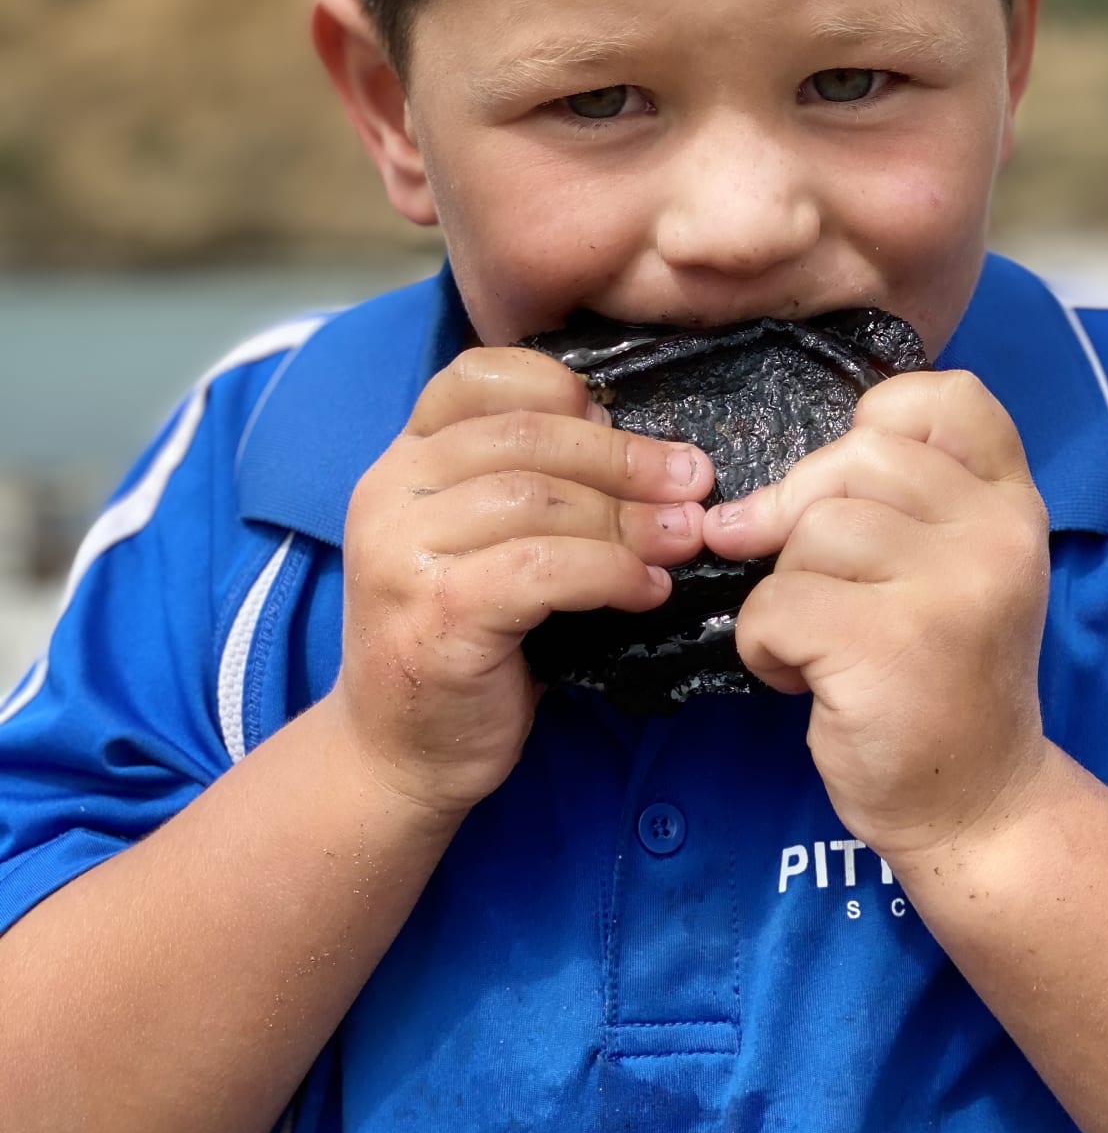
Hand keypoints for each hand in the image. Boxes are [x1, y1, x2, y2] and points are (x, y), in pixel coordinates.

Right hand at [330, 348, 712, 814]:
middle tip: (692, 482)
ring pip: (540, 500)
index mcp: (402, 461)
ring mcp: (404, 554)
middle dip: (624, 458)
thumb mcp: (480, 544)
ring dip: (629, 519)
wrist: (397, 754)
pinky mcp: (440, 614)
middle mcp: (390, 493)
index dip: (561, 387)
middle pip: (526, 438)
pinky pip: (546, 570)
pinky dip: (612, 572)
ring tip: (682, 539)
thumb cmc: (462, 642)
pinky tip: (647, 590)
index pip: (478, 377)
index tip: (620, 419)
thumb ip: (526, 484)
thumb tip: (639, 447)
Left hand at [702, 370, 1051, 865]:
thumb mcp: (945, 572)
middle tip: (811, 583)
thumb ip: (885, 508)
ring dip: (785, 592)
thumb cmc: (940, 682)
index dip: (874, 425)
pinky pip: (776, 604)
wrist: (975, 806)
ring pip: (809, 533)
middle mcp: (998, 535)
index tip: (853, 490)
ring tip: (823, 645)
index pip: (946, 397)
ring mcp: (952, 590)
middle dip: (800, 517)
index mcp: (1011, 504)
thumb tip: (736, 505)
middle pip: (853, 461)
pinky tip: (805, 681)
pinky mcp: (891, 646)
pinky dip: (766, 647)